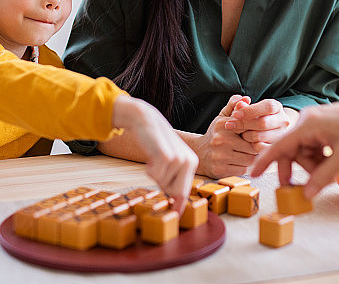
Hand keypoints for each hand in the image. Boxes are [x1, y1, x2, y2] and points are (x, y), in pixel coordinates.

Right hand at [112, 95, 197, 211]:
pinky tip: (151, 156)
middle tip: (157, 170)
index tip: (176, 217)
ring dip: (154, 175)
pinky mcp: (167, 156)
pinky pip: (154, 176)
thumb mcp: (170, 160)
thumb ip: (175, 178)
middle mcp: (189, 162)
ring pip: (162, 184)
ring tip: (155, 159)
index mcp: (192, 163)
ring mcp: (179, 159)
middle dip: (163, 188)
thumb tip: (175, 203)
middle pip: (176, 192)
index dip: (179, 206)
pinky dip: (149, 170)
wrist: (147, 122)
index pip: (185, 191)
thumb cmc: (157, 144)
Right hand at [191, 95, 257, 178]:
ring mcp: (220, 156)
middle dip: (255, 146)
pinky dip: (243, 166)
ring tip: (246, 153)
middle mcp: (221, 140)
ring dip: (251, 157)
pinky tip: (238, 161)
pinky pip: (242, 169)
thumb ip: (234, 105)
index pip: (249, 128)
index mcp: (223, 125)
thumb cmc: (216, 134)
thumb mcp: (222, 117)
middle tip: (253, 146)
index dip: (255, 132)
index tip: (256, 134)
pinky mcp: (220, 170)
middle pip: (252, 145)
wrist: (199, 152)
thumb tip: (246, 99)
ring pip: (249, 159)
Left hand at [224, 98, 294, 151]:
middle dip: (244, 124)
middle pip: (263, 123)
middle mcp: (283, 120)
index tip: (234, 114)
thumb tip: (240, 103)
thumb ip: (241, 104)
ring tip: (238, 134)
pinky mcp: (276, 147)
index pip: (267, 107)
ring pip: (261, 136)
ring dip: (246, 136)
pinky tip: (245, 143)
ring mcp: (281, 135)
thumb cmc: (251, 116)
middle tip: (229, 125)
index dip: (250, 111)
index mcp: (276, 106)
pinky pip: (262, 149)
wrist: (264, 129)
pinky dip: (251, 146)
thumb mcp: (245, 108)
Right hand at [249, 99, 338, 198]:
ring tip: (330, 172)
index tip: (253, 174)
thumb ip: (324, 176)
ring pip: (302, 151)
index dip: (265, 161)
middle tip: (299, 191)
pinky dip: (319, 158)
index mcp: (307, 124)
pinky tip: (332, 162)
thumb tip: (307, 194)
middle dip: (297, 171)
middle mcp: (306, 121)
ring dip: (312, 166)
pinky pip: (312, 146)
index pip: (279, 145)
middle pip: (291, 151)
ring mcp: (314, 123)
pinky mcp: (321, 126)